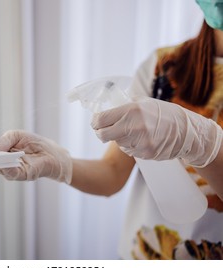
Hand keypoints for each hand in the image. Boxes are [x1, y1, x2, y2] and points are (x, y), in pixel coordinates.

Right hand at [0, 130, 71, 183]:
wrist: (52, 152)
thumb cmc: (34, 143)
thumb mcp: (16, 135)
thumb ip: (5, 140)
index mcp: (2, 153)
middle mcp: (5, 163)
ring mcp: (13, 170)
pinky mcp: (22, 175)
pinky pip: (11, 173)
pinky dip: (7, 168)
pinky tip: (4, 162)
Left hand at [91, 97, 222, 167]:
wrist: (185, 130)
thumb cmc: (162, 113)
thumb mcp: (142, 102)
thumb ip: (123, 106)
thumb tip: (105, 109)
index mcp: (130, 110)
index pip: (100, 119)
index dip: (95, 122)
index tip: (96, 123)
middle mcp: (132, 126)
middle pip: (102, 135)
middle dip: (101, 133)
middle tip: (104, 131)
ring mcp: (138, 141)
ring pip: (117, 143)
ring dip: (119, 138)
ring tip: (133, 132)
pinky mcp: (144, 153)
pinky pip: (129, 150)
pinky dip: (131, 146)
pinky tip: (142, 139)